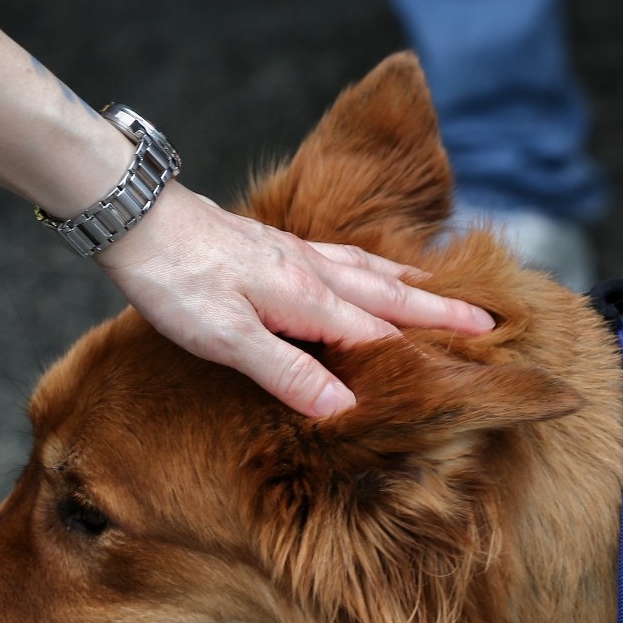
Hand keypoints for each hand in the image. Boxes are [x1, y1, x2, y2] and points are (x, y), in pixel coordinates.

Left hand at [94, 184, 492, 416]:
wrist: (135, 215)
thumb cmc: (176, 279)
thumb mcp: (228, 338)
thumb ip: (288, 372)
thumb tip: (347, 407)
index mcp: (309, 298)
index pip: (381, 333)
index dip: (427, 350)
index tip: (477, 363)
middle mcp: (312, 271)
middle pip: (391, 293)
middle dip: (441, 309)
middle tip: (488, 321)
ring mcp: (294, 253)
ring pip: (367, 268)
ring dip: (409, 280)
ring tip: (438, 286)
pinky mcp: (272, 244)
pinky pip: (341, 254)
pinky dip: (369, 263)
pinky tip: (362, 265)